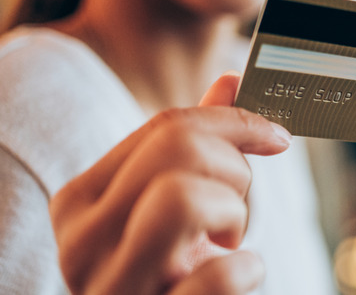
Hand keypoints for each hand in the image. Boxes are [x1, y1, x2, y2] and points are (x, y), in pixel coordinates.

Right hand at [50, 72, 291, 293]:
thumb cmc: (163, 265)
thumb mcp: (167, 202)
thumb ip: (195, 145)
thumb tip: (231, 81)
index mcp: (79, 200)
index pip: (164, 127)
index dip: (235, 120)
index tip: (276, 135)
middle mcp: (81, 241)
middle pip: (177, 149)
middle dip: (233, 167)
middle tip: (235, 205)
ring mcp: (112, 287)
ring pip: (182, 198)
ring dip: (231, 213)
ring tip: (227, 241)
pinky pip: (217, 275)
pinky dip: (246, 268)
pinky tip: (238, 273)